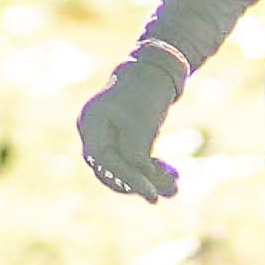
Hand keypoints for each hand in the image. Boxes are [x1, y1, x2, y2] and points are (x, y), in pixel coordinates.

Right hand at [74, 50, 186, 197]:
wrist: (154, 69)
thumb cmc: (146, 91)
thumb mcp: (143, 122)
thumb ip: (136, 151)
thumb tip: (139, 176)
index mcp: (90, 123)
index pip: (104, 160)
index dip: (128, 179)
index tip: (151, 194)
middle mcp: (94, 131)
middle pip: (111, 168)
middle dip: (139, 183)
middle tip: (163, 195)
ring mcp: (106, 135)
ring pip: (124, 167)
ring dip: (149, 178)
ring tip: (174, 188)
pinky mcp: (122, 138)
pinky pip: (133, 160)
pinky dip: (151, 168)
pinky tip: (172, 176)